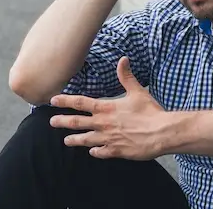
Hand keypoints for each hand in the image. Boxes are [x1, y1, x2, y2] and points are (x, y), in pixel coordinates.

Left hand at [49, 57, 166, 159]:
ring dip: (75, 139)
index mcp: (107, 108)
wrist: (161, 133)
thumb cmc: (150, 111)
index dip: (66, 101)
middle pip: (77, 122)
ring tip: (66, 140)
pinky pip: (101, 152)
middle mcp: (103, 124)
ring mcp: (108, 139)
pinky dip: (95, 152)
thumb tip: (123, 59)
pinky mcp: (116, 151)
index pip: (81, 103)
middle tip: (51, 122)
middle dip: (63, 121)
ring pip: (86, 140)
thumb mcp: (137, 91)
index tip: (53, 100)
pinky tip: (92, 151)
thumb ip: (126, 76)